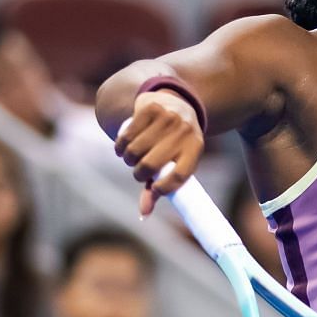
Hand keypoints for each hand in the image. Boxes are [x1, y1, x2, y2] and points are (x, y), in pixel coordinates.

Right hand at [114, 89, 205, 216]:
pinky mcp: (150, 108)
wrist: (175, 102)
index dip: (165, 188)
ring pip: (136, 150)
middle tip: (137, 171)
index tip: (154, 190)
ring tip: (131, 157)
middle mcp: (184, 132)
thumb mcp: (175, 160)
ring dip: (128, 159)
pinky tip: (122, 146)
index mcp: (196, 148)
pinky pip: (126, 135)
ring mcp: (167, 118)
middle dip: (139, 173)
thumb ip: (159, 186)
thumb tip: (143, 214)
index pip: (181, 175)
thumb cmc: (174, 142)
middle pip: (152, 164)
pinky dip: (120, 145)